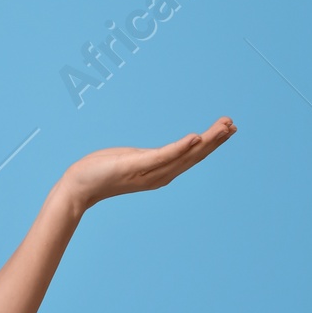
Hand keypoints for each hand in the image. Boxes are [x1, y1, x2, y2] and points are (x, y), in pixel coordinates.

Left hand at [59, 117, 235, 214]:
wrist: (78, 187)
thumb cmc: (102, 172)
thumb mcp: (133, 162)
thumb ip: (151, 159)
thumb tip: (161, 154)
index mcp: (161, 172)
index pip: (192, 156)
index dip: (212, 143)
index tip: (228, 127)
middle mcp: (159, 175)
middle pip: (194, 156)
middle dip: (215, 140)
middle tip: (233, 124)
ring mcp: (148, 172)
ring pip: (184, 156)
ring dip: (206, 142)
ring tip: (223, 127)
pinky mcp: (135, 167)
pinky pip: (162, 156)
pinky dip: (180, 148)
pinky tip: (194, 138)